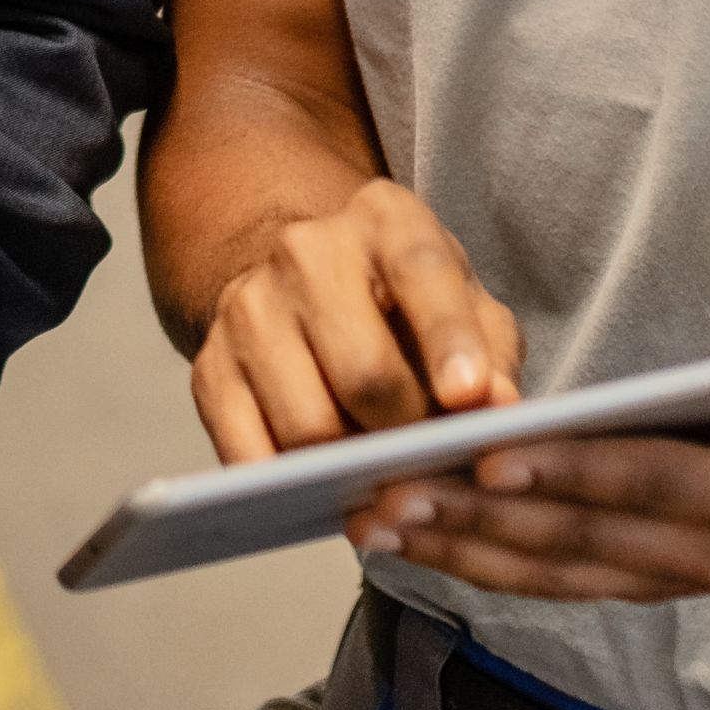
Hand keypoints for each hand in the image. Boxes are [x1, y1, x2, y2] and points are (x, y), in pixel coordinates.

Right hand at [186, 177, 527, 460]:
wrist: (303, 283)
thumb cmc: (405, 304)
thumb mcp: (466, 304)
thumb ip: (493, 353)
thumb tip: (501, 411)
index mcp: (386, 220)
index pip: (420, 272)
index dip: (447, 338)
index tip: (469, 397)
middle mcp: (308, 252)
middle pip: (363, 372)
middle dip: (407, 434)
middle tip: (430, 460)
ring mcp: (248, 308)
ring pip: (307, 427)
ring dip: (353, 469)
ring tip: (383, 473)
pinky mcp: (209, 366)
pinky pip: (249, 453)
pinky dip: (293, 487)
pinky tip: (324, 488)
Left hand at [354, 267, 709, 602]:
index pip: (650, 483)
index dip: (569, 470)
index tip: (487, 453)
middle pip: (579, 539)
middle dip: (477, 517)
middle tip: (387, 491)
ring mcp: (680, 581)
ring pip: (555, 572)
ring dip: (461, 550)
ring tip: (373, 522)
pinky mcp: (652, 582)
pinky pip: (557, 580)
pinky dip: (485, 564)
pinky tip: (417, 540)